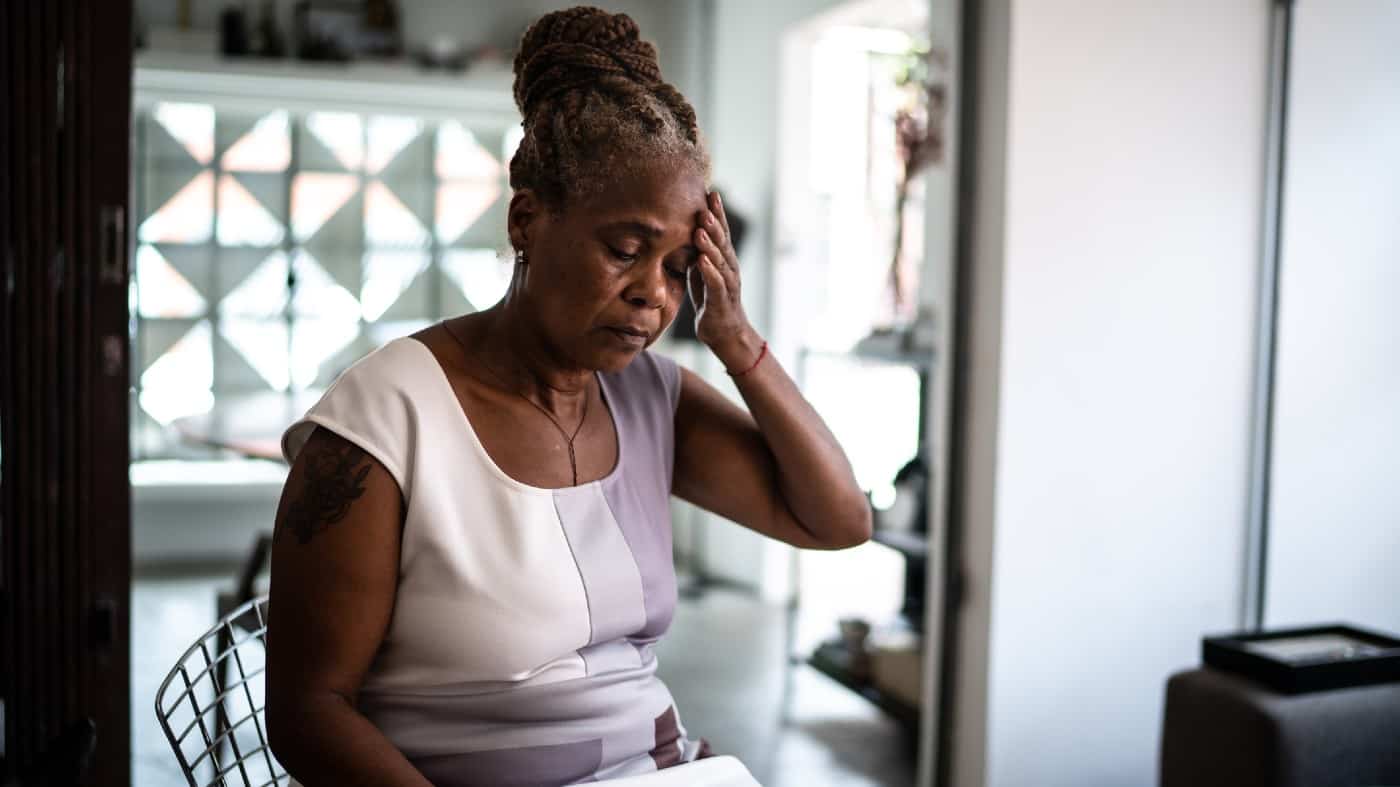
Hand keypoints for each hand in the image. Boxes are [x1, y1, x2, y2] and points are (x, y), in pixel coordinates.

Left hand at [690, 191, 760, 370]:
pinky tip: (701, 259)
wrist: (725, 333)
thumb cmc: (712, 301)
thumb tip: (682, 234)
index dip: (716, 213)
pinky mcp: (721, 301)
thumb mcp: (701, 274)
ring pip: (720, 260)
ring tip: (701, 227)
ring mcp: (727, 284)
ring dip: (710, 243)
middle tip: (706, 202)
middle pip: (722, 241)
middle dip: (714, 222)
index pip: (720, 232)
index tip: (709, 192)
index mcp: (724, 260)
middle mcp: (729, 268)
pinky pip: (715, 283)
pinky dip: (709, 271)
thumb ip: (696, 255)